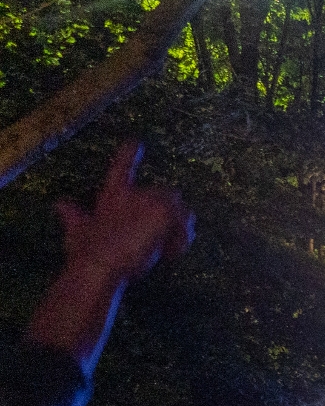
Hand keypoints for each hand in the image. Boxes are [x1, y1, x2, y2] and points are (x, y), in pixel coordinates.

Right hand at [26, 140, 193, 369]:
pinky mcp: (163, 213)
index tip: (135, 141)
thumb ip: (72, 215)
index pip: (120, 168)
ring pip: (181, 209)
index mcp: (112, 196)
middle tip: (163, 242)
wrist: (98, 264)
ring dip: (180, 230)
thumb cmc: (86, 252)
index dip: (127, 153)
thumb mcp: (77, 230)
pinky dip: (182, 240)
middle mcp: (133, 194)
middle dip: (171, 216)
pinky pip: (185, 224)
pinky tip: (170, 254)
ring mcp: (149, 201)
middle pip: (167, 194)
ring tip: (168, 249)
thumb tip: (59, 203)